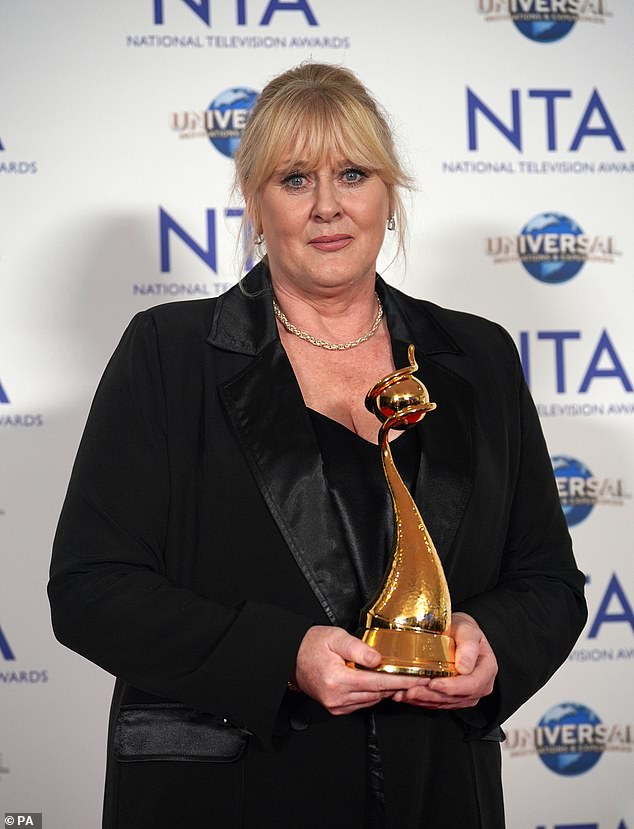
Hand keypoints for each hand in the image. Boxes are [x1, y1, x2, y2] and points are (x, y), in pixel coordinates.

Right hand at [294, 626, 426, 715]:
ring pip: (372, 700)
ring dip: (387, 690)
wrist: (291, 657)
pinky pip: (363, 703)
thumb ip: (358, 648)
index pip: (378, 682)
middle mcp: (338, 697)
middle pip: (378, 693)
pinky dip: (374, 694)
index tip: (419, 679)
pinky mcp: (336, 709)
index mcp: (338, 679)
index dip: (401, 681)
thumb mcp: (336, 637)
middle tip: (418, 678)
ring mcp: (337, 706)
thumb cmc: (312, 644)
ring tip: (403, 679)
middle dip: (399, 686)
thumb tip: (379, 660)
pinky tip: (380, 684)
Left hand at [391, 612, 497, 709]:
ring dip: (423, 700)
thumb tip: (464, 667)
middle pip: (455, 697)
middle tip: (411, 691)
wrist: (457, 633)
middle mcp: (479, 686)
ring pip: (444, 703)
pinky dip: (421, 701)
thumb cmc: (463, 630)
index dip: (451, 687)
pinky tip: (406, 696)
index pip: (471, 684)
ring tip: (404, 694)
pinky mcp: (453, 698)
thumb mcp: (467, 630)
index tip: (434, 683)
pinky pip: (438, 703)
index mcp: (486, 669)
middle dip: (431, 696)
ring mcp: (466, 694)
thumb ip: (468, 645)